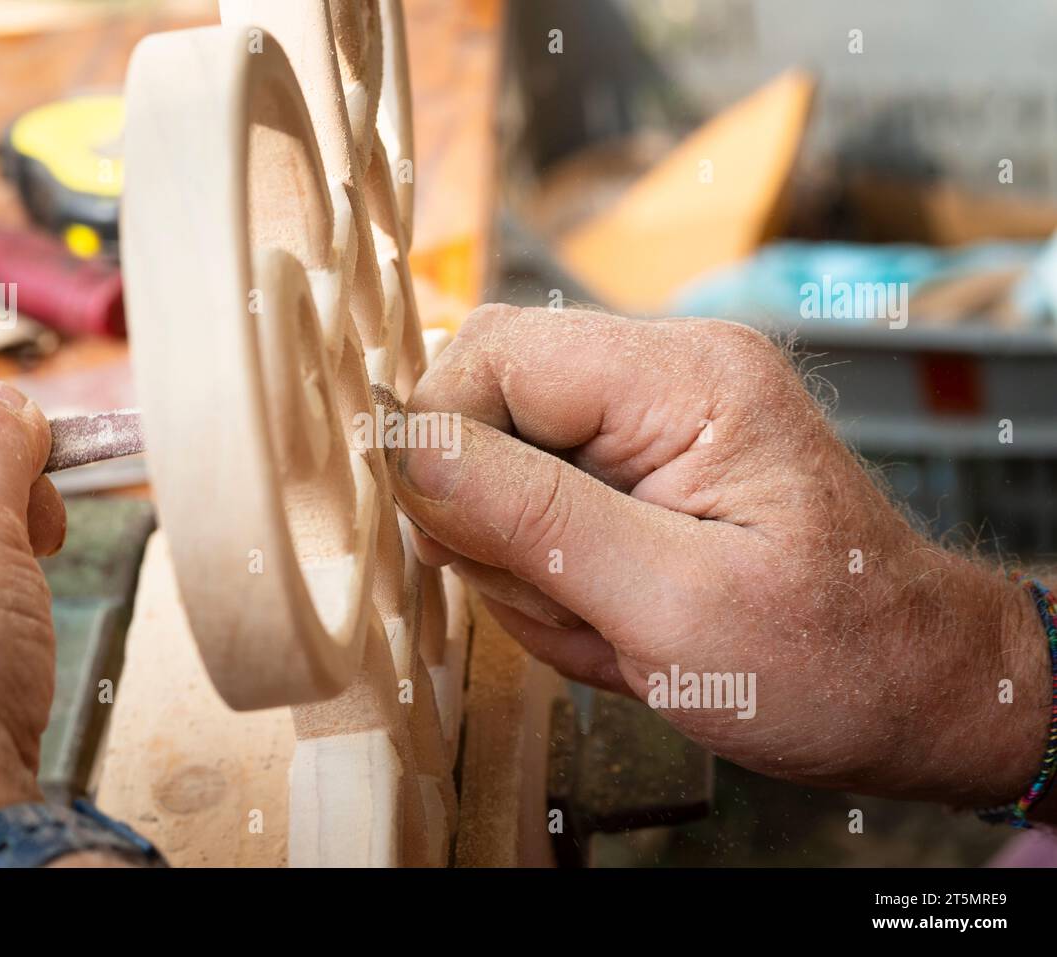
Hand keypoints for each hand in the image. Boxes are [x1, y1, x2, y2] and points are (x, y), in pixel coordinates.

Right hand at [391, 305, 1051, 812]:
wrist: (910, 691)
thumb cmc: (828, 658)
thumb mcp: (671, 606)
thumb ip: (533, 518)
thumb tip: (409, 446)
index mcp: (685, 377)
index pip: (491, 351)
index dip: (442, 443)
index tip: (455, 545)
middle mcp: (663, 373)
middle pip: (485, 404)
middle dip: (493, 522)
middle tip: (572, 601)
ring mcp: (649, 419)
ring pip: (497, 469)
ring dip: (524, 564)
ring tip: (612, 622)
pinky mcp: (637, 466)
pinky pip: (532, 508)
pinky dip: (547, 577)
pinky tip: (612, 616)